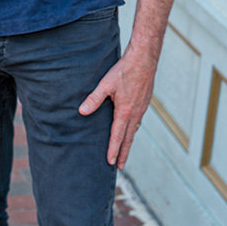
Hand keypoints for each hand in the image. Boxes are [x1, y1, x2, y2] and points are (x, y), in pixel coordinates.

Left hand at [78, 47, 156, 169]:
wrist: (144, 58)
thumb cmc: (124, 70)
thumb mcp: (106, 84)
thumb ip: (94, 99)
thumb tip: (82, 111)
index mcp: (125, 111)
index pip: (117, 136)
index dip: (113, 150)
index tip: (110, 162)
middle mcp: (135, 113)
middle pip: (129, 138)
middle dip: (123, 153)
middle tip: (120, 167)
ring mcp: (142, 108)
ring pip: (134, 130)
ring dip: (128, 142)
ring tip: (124, 152)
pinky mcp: (144, 103)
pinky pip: (138, 121)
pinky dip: (133, 130)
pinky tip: (130, 130)